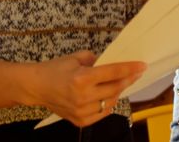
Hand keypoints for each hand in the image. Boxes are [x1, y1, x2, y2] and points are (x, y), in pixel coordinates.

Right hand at [23, 51, 144, 126]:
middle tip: (136, 73)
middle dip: (128, 79)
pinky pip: (102, 113)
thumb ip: (95, 59)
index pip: (113, 72)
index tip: (142, 65)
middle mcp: (83, 96)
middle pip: (115, 88)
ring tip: (118, 84)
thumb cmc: (55, 70)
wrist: (36, 87)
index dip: (130, 68)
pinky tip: (107, 96)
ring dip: (117, 92)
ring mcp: (81, 111)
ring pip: (111, 102)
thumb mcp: (76, 57)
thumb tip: (111, 61)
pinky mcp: (79, 121)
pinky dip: (108, 105)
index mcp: (82, 78)